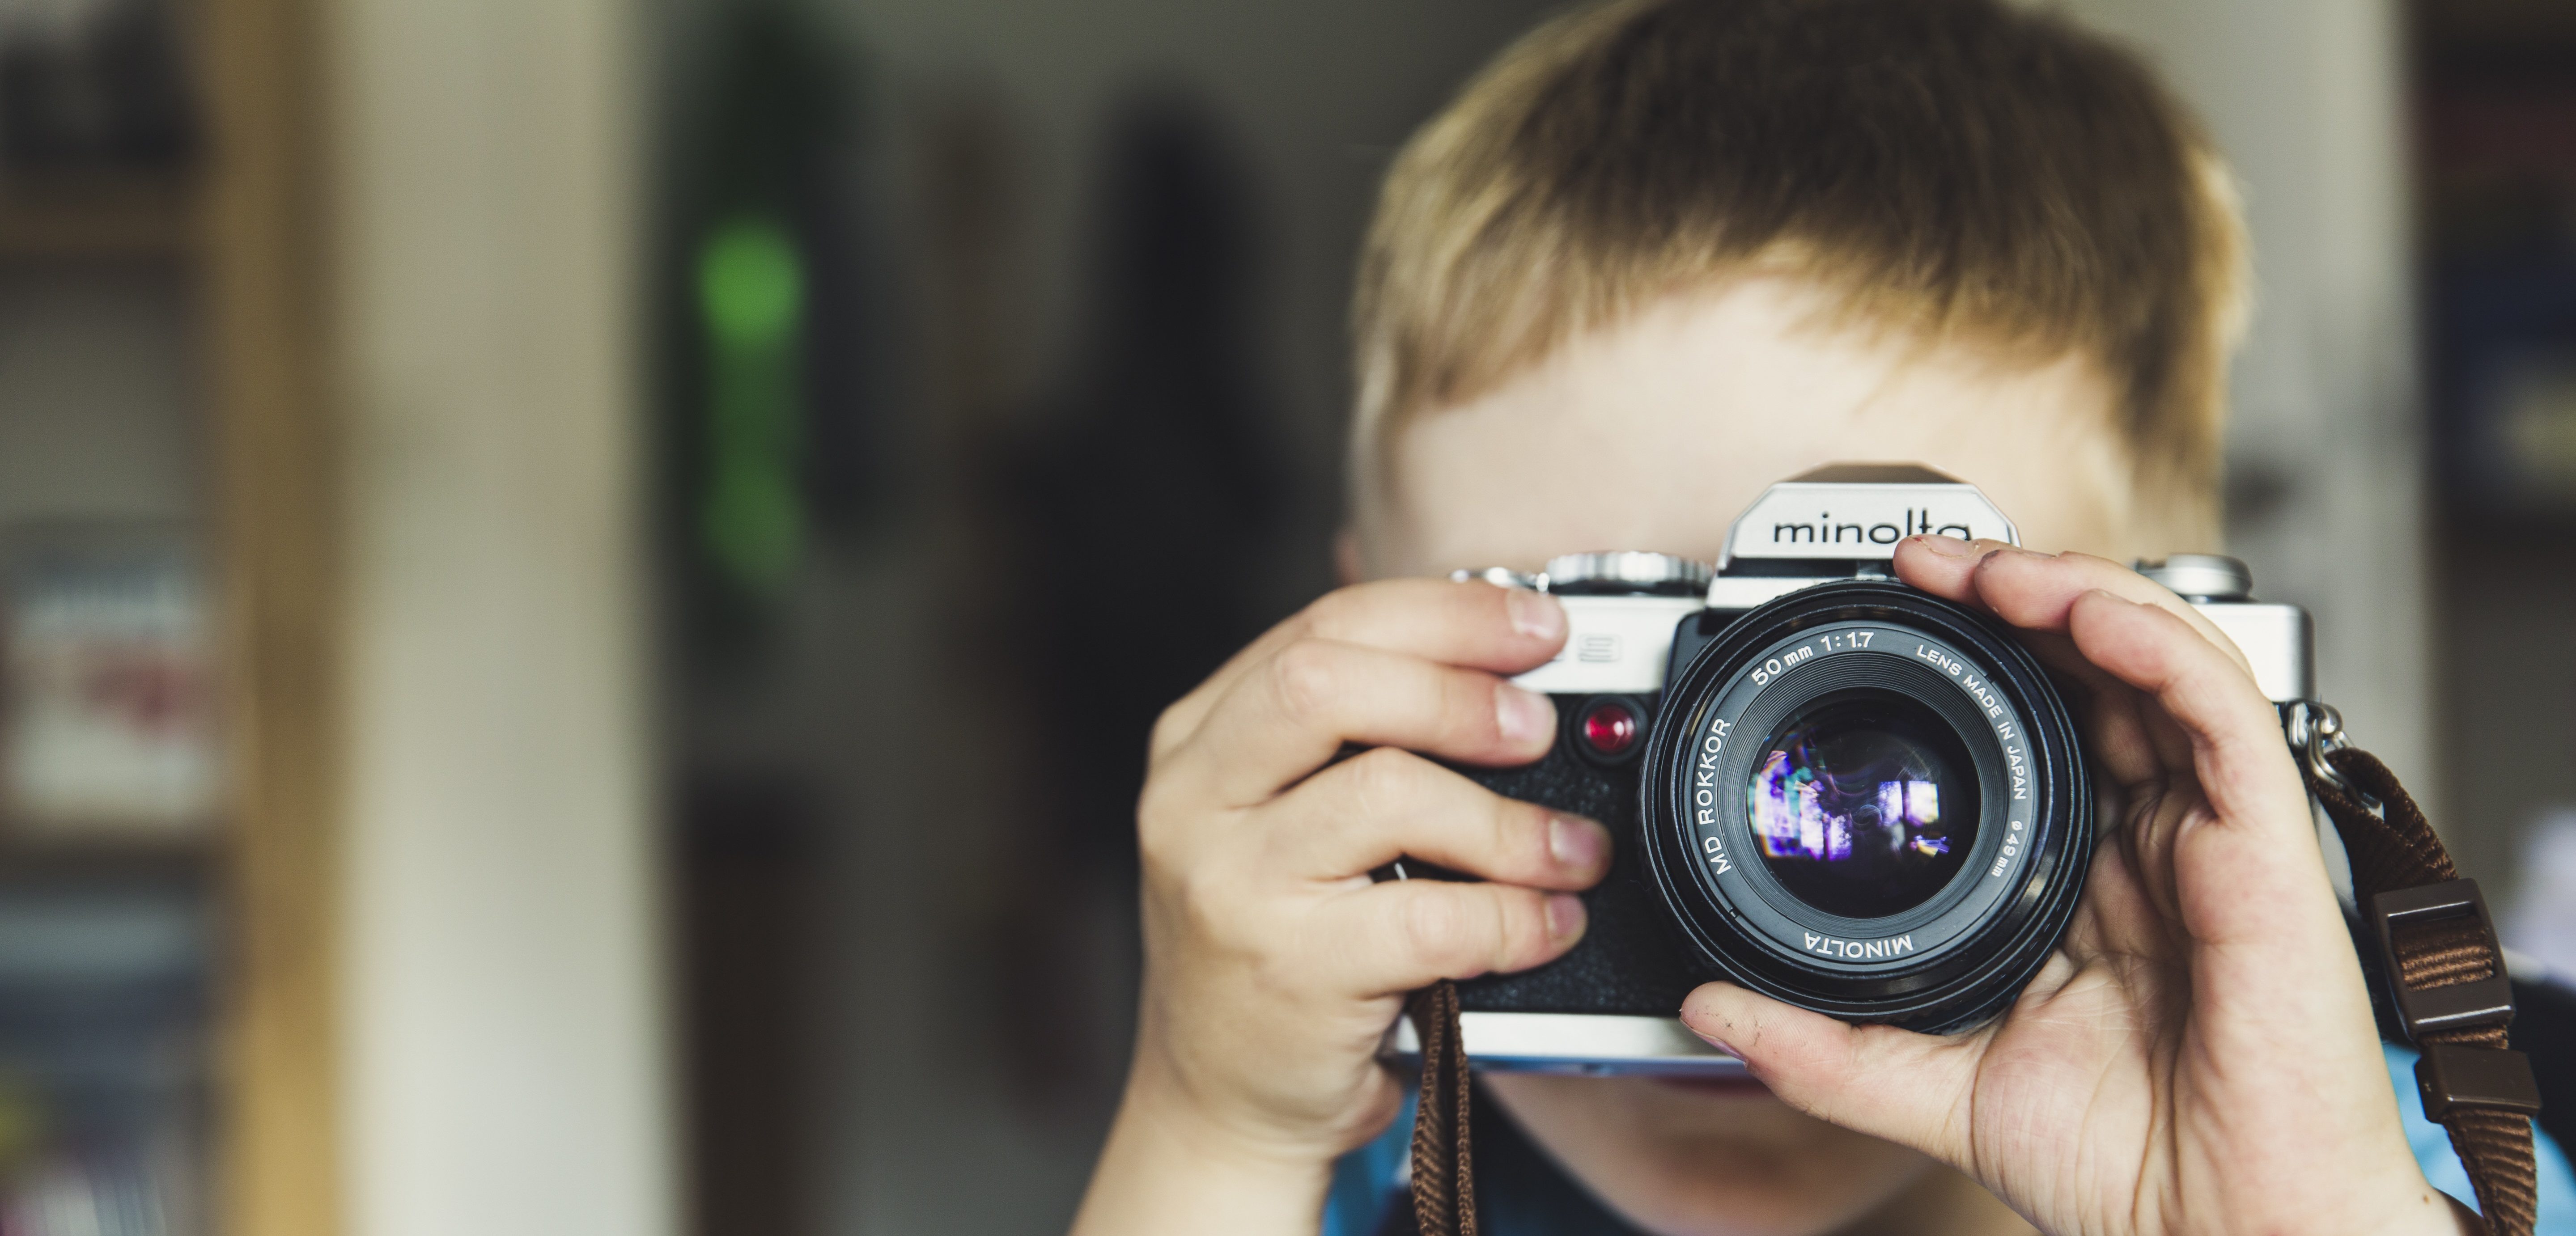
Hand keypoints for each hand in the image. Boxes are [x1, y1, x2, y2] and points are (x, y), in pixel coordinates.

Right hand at [1071, 580, 1611, 1235]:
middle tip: (1539, 726)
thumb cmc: (1273, 947)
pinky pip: (1430, 916)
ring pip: (1388, 792)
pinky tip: (1546, 924)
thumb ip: (1353, 741)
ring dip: (1508, 818)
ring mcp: (1232, 886)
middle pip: (1329, 683)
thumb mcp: (1278, 821)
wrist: (1217, 1100)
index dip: (1442, 614)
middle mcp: (1195, 802)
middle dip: (1459, 688)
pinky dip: (1513, 916)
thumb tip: (1502, 667)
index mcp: (1198, 741)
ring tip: (1568, 848)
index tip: (1534, 624)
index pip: (1321, 627)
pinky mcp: (1289, 970)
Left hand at [1680, 538, 2475, 1235]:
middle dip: (2013, 594)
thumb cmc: (2123, 1168)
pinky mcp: (2266, 845)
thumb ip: (1822, 1047)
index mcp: (2091, 878)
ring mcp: (2213, 835)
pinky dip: (2151, 641)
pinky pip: (2220, 709)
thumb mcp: (1934, 1086)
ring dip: (2071, 591)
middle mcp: (2155, 840)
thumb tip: (1707, 1008)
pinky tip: (2080, 609)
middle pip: (2097, 670)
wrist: (2217, 1232)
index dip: (1979, 658)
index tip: (1891, 619)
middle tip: (1922, 562)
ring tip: (1981, 564)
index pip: (2045, 726)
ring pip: (2158, 659)